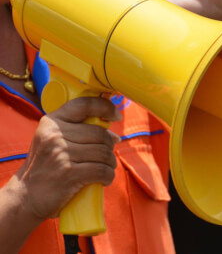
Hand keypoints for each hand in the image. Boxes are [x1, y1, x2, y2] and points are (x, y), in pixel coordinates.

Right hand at [14, 97, 120, 220]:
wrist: (25, 196)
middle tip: (107, 155)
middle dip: (110, 145)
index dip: (105, 107)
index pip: (84, 104)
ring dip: (110, 162)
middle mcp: (55, 135)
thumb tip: (114, 135)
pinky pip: (102, 170)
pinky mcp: (68, 174)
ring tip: (106, 167)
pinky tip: (104, 179)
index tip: (116, 115)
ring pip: (103, 152)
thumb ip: (78, 131)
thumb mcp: (53, 140)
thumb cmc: (46, 166)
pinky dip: (108, 176)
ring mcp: (61, 154)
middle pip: (100, 133)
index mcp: (52, 121)